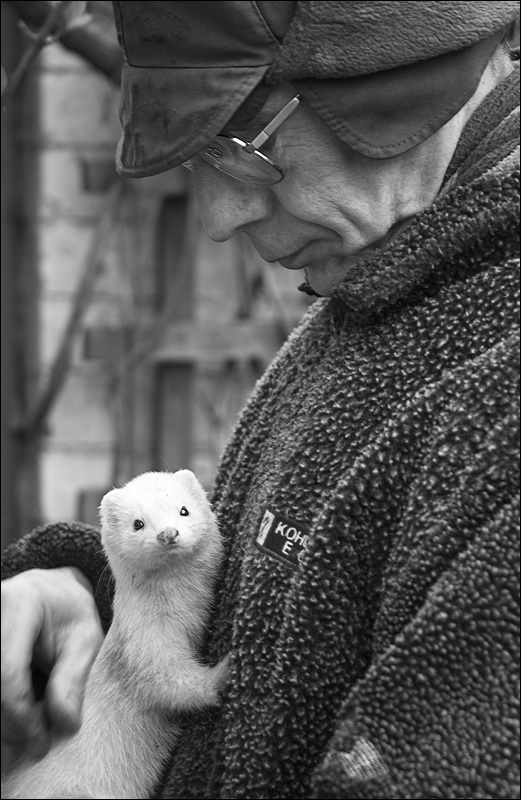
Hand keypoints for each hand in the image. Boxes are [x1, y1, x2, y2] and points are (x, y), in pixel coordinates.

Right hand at [1, 567, 103, 763]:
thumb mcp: (86, 638)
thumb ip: (73, 678)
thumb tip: (64, 724)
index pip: (7, 672)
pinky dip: (0, 712)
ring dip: (1, 721)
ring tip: (25, 736)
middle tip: (32, 746)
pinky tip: (13, 722)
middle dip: (6, 726)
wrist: (50, 592)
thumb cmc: (71, 614)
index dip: (20, 716)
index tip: (40, 743)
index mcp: (18, 603)